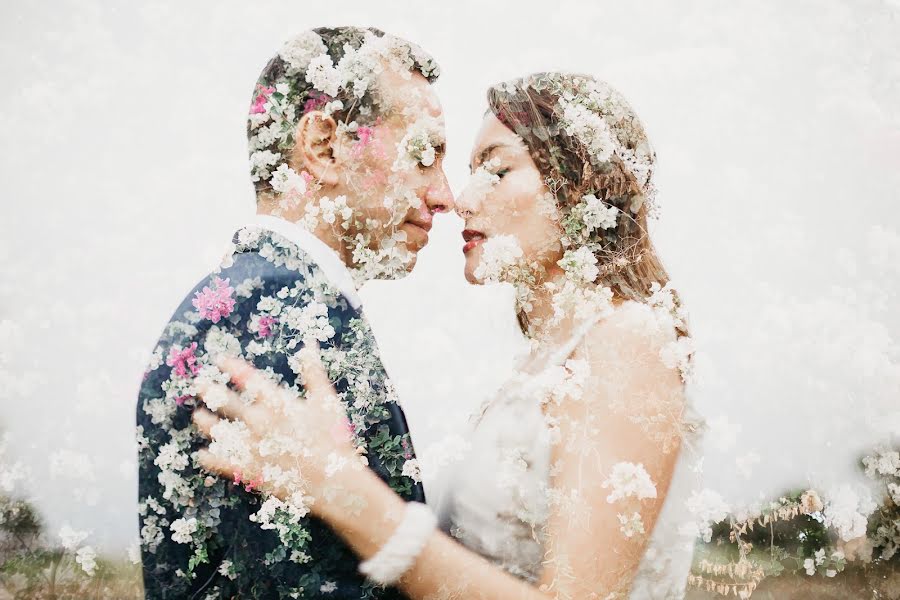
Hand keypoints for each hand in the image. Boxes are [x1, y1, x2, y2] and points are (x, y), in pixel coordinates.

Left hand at [192, 345, 363, 514]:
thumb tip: (309, 342)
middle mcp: (259, 422)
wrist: (332, 480)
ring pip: (221, 432)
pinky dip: (210, 458)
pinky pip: (223, 462)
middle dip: (211, 392)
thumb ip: (313, 370)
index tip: (219, 359)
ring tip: (197, 416)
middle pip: (228, 403)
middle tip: (197, 384)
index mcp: (277, 403)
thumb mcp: (326, 399)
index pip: (249, 379)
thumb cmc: (332, 438)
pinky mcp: (250, 470)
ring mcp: (252, 447)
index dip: (232, 367)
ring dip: (207, 423)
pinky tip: (201, 454)